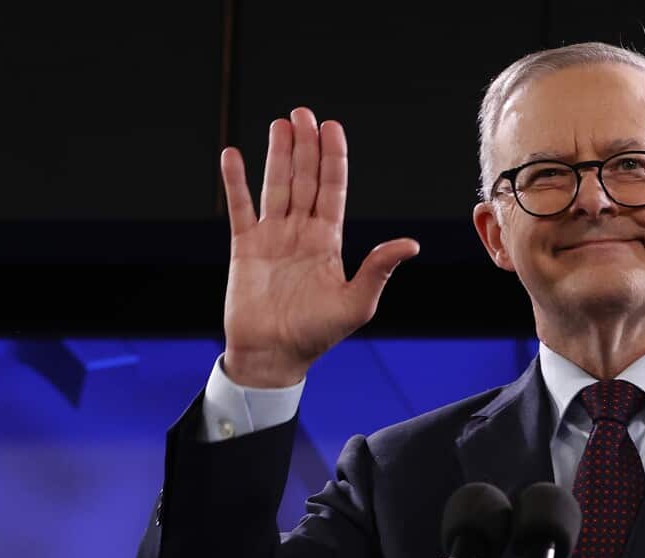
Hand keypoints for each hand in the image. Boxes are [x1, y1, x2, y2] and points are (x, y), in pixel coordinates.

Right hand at [219, 108, 418, 386]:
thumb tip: (410, 244)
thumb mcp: (356, 303)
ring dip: (277, 155)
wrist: (274, 357)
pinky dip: (235, 182)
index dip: (332, 159)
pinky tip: (234, 156)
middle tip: (303, 113)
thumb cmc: (317, 336)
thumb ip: (378, 269)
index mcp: (328, 242)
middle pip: (304, 179)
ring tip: (280, 124)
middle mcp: (301, 233)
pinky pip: (239, 208)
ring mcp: (272, 238)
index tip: (331, 128)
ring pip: (276, 186)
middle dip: (305, 146)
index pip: (332, 190)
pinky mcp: (245, 248)